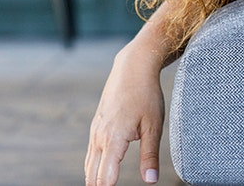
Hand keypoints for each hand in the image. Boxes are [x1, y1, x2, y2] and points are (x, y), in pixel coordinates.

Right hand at [85, 42, 166, 184]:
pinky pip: (91, 153)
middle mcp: (100, 137)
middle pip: (94, 175)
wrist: (132, 68)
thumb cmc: (146, 95)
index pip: (106, 177)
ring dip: (94, 180)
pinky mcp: (96, 126)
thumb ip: (150, 155)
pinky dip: (93, 167)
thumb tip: (150, 181)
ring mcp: (96, 131)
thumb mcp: (154, 125)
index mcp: (114, 139)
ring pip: (89, 165)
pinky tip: (98, 175)